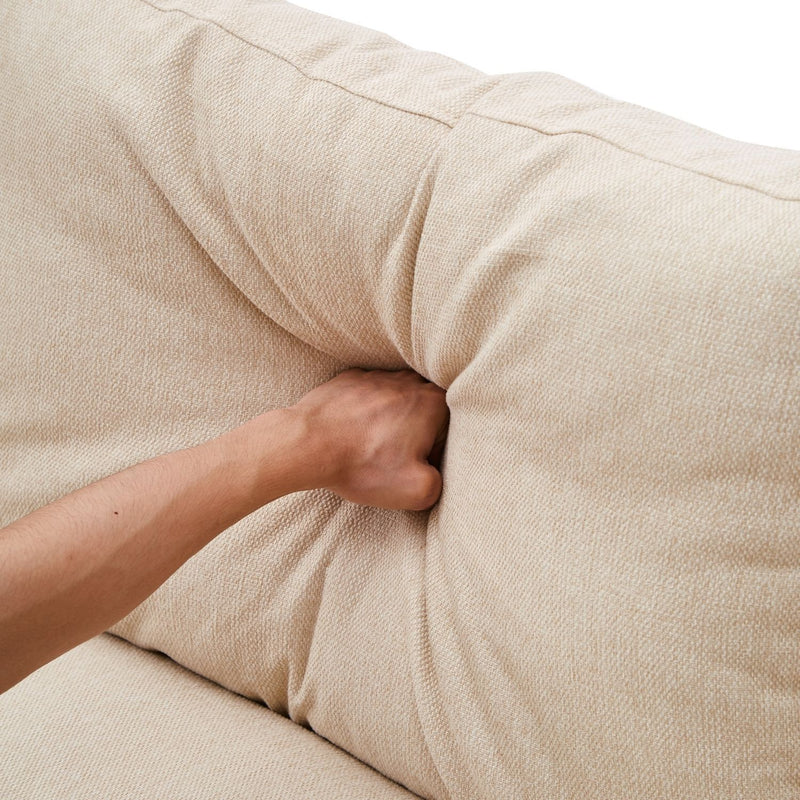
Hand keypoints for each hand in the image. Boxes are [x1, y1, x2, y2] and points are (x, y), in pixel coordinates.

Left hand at [289, 368, 448, 510]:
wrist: (308, 443)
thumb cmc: (362, 464)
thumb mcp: (416, 490)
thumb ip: (441, 484)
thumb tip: (436, 477)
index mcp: (432, 402)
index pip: (453, 422)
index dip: (440, 447)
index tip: (421, 462)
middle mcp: (408, 381)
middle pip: (426, 407)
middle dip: (418, 431)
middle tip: (398, 455)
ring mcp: (376, 376)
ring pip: (397, 398)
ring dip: (391, 420)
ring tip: (373, 445)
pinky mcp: (349, 379)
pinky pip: (368, 395)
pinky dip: (365, 412)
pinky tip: (354, 432)